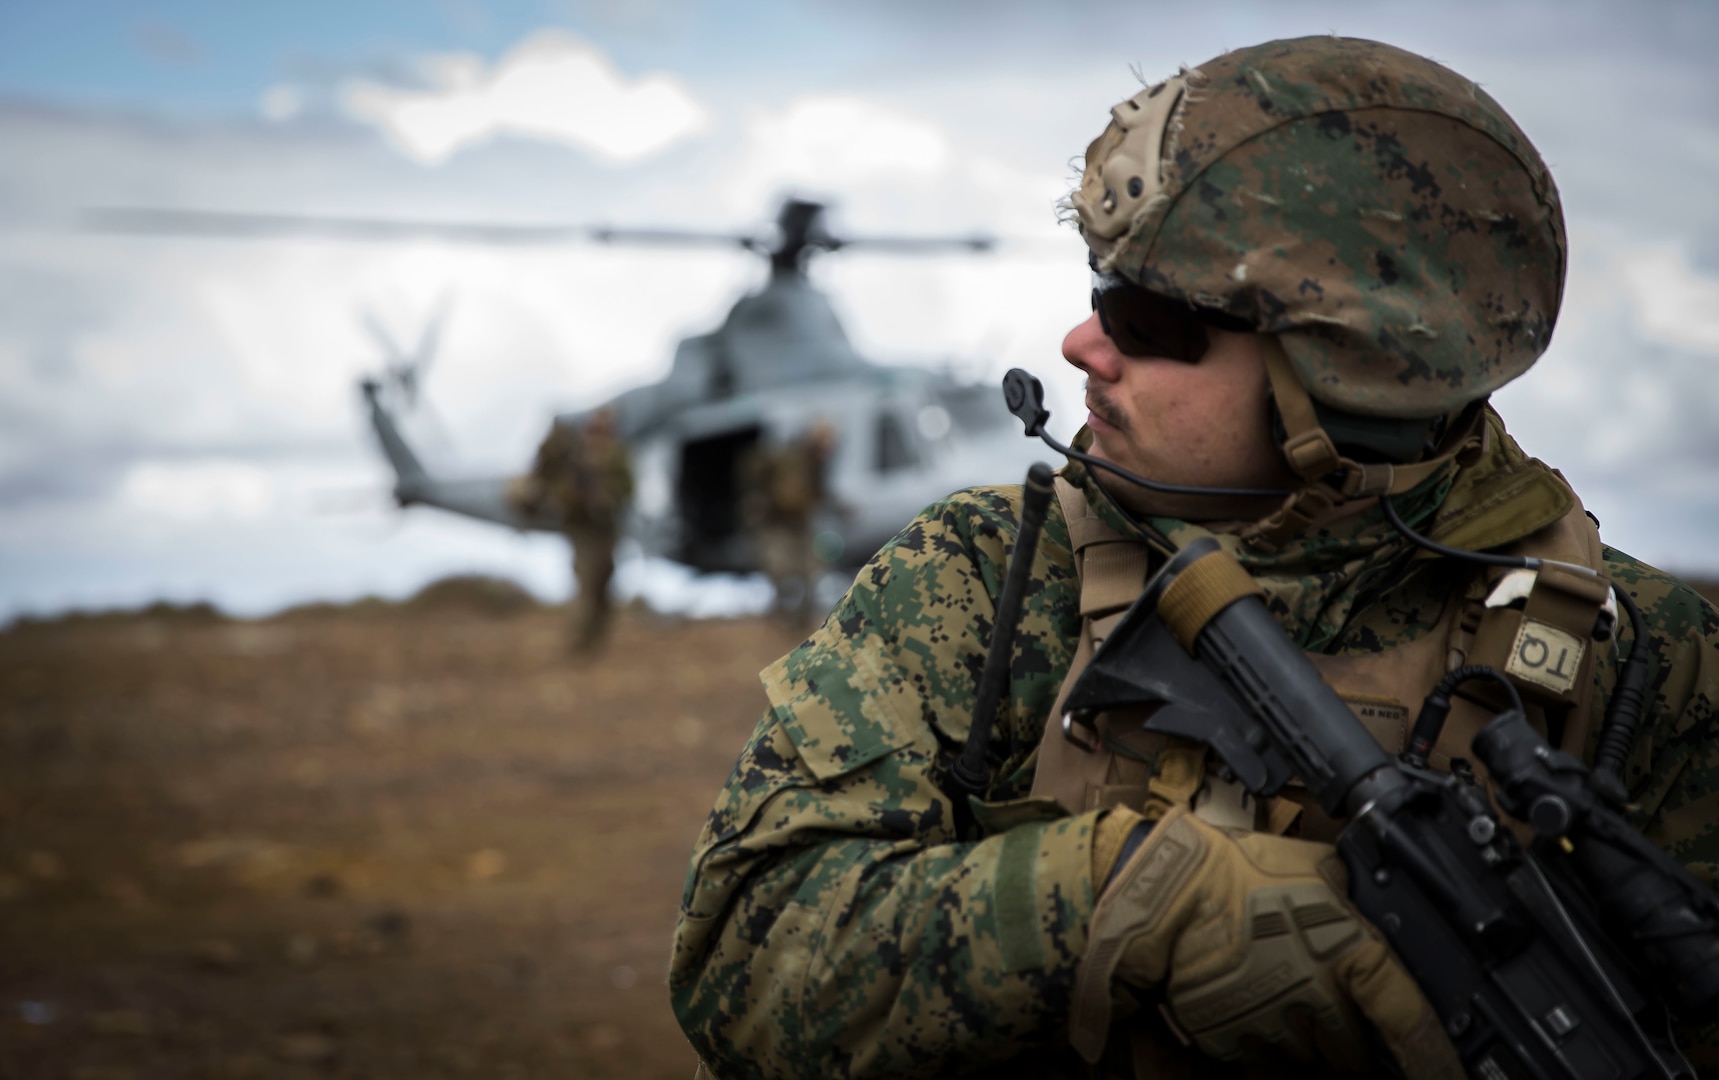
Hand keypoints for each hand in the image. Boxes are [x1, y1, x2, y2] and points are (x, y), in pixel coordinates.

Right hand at [1073, 806, 1460, 1077]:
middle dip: (1349, 1044)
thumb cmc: (1236, 871)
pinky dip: (1263, 1042)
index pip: (1408, 1022)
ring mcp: (1273, 1028)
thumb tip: (1369, 897)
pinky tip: (1251, 1005)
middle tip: (1331, 1013)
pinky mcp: (1232, 1042)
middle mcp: (1318, 1003)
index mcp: (1349, 956)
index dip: (1435, 1060)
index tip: (1445, 1076)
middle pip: (1354, 1057)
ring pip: (1308, 1063)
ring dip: (1306, 1045)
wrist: (1165, 893)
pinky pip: (1261, 1059)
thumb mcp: (1314, 864)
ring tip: (1283, 1000)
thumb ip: (1351, 891)